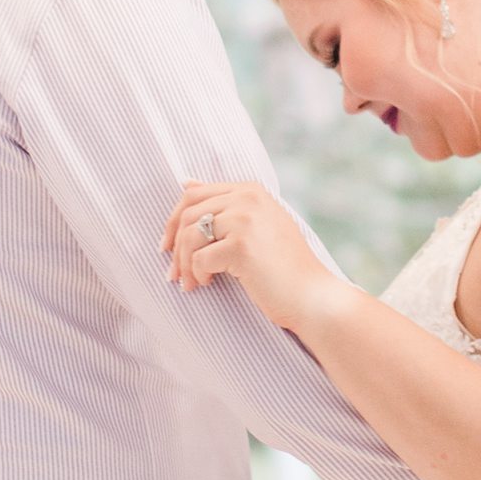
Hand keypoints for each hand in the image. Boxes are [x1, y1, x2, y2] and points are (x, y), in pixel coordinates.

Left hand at [165, 178, 339, 338]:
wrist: (313, 296)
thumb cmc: (284, 268)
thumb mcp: (258, 226)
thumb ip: (226, 205)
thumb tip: (186, 183)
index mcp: (251, 190)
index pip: (194, 193)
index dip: (174, 221)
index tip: (168, 247)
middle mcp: (248, 197)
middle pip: (187, 213)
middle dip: (174, 245)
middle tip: (173, 273)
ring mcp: (245, 219)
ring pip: (189, 236)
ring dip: (183, 264)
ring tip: (191, 283)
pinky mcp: (241, 245)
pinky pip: (199, 258)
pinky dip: (198, 275)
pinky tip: (208, 283)